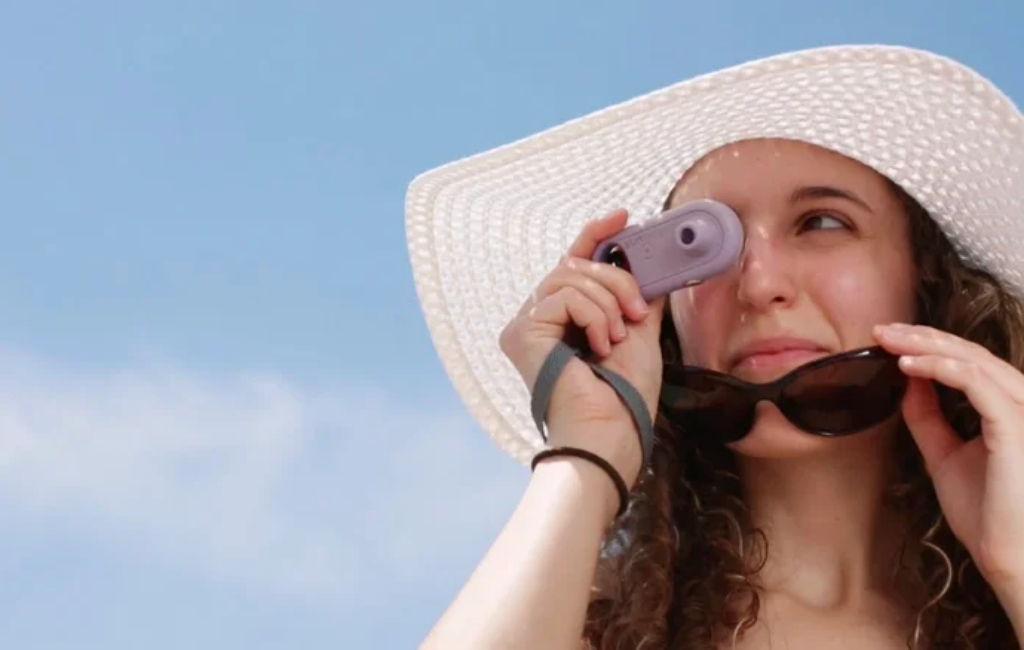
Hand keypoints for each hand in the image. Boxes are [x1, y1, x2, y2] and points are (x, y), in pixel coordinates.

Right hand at [499, 209, 665, 488]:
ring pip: (569, 274)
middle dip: (616, 279)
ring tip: (616, 337)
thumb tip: (657, 264)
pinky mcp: (521, 331)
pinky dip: (592, 316)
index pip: (574, 261)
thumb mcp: (641, 334)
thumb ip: (641, 298)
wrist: (610, 432)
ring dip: (607, 301)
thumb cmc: (623, 397)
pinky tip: (597, 347)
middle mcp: (538, 318)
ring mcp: (526, 324)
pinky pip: (563, 295)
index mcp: (563, 319)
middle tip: (638, 311)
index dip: (596, 234)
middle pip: (574, 263)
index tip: (624, 216)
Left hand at [874, 323, 1023, 603]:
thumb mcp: (944, 455)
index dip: (929, 345)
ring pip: (975, 361)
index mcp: (1007, 410)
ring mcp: (1022, 413)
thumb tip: (907, 382)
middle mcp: (1020, 405)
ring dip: (928, 346)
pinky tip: (909, 365)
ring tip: (890, 341)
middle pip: (971, 354)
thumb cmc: (987, 515)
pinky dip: (942, 369)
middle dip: (923, 336)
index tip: (888, 339)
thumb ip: (928, 418)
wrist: (1008, 559)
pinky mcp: (1015, 426)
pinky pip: (979, 384)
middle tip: (882, 329)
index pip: (969, 363)